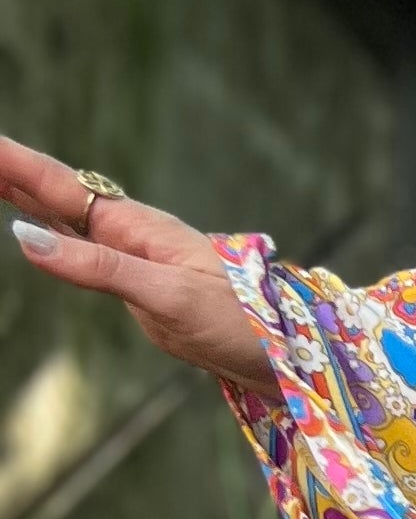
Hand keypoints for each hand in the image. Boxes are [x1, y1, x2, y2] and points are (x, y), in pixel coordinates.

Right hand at [3, 134, 279, 403]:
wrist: (285, 355)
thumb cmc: (242, 321)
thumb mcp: (169, 294)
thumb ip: (99, 268)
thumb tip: (24, 238)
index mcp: (135, 226)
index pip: (58, 186)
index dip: (14, 163)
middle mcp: (126, 235)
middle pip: (53, 195)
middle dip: (8, 170)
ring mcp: (128, 260)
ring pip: (61, 220)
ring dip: (19, 194)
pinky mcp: (133, 287)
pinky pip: (77, 253)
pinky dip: (44, 235)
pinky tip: (27, 225)